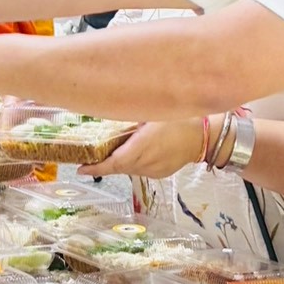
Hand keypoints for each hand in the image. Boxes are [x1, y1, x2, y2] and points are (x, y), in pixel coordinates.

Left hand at [80, 119, 203, 178]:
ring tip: (108, 151)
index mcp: (143, 146)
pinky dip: (131, 163)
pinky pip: (140, 170)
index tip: (81, 169)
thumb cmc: (178, 119)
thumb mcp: (151, 113)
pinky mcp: (160, 173)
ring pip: (129, 169)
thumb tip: (108, 109)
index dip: (96, 168)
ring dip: (117, 162)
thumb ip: (130, 116)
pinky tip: (131, 152)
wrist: (202, 136)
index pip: (114, 163)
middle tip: (88, 157)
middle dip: (103, 164)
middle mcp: (147, 162)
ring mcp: (154, 170)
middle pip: (118, 167)